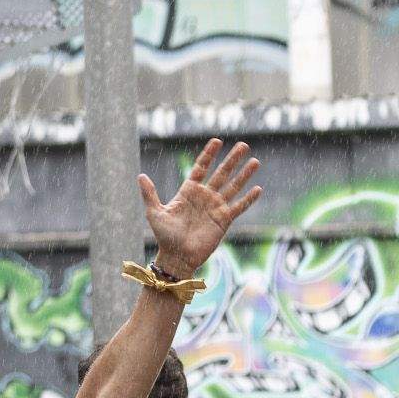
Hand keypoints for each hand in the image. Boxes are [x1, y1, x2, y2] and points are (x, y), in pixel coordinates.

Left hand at [138, 138, 261, 277]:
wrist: (177, 256)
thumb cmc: (164, 236)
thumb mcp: (154, 212)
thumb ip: (149, 194)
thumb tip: (140, 175)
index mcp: (188, 191)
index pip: (201, 168)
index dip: (209, 155)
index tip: (217, 141)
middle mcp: (204, 197)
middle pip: (221, 173)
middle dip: (232, 159)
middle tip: (243, 144)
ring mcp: (215, 207)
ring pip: (233, 187)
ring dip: (244, 175)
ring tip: (255, 161)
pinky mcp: (224, 220)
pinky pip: (239, 207)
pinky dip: (248, 199)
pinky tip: (258, 188)